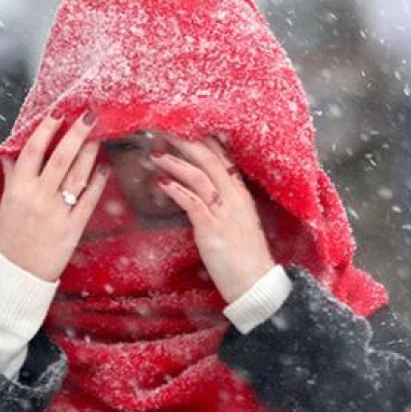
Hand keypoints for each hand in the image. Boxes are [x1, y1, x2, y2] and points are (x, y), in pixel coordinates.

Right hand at [0, 110, 110, 281]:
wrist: (15, 274)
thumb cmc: (8, 238)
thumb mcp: (4, 205)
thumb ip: (11, 177)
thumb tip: (11, 154)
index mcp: (18, 189)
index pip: (33, 151)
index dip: (46, 129)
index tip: (59, 114)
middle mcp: (38, 198)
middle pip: (61, 157)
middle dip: (76, 133)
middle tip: (90, 115)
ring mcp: (57, 213)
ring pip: (77, 175)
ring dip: (90, 153)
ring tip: (97, 137)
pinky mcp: (73, 228)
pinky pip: (89, 200)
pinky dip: (97, 182)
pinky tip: (103, 169)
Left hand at [152, 136, 275, 302]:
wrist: (255, 283)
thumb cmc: (243, 258)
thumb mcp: (235, 224)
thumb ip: (221, 207)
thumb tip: (202, 196)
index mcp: (240, 195)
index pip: (223, 159)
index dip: (203, 142)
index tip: (184, 128)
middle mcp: (234, 198)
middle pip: (209, 160)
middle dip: (185, 142)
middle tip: (163, 130)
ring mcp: (224, 212)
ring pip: (199, 176)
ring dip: (175, 162)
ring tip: (155, 154)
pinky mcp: (212, 228)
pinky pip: (193, 202)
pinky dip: (175, 189)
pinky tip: (160, 182)